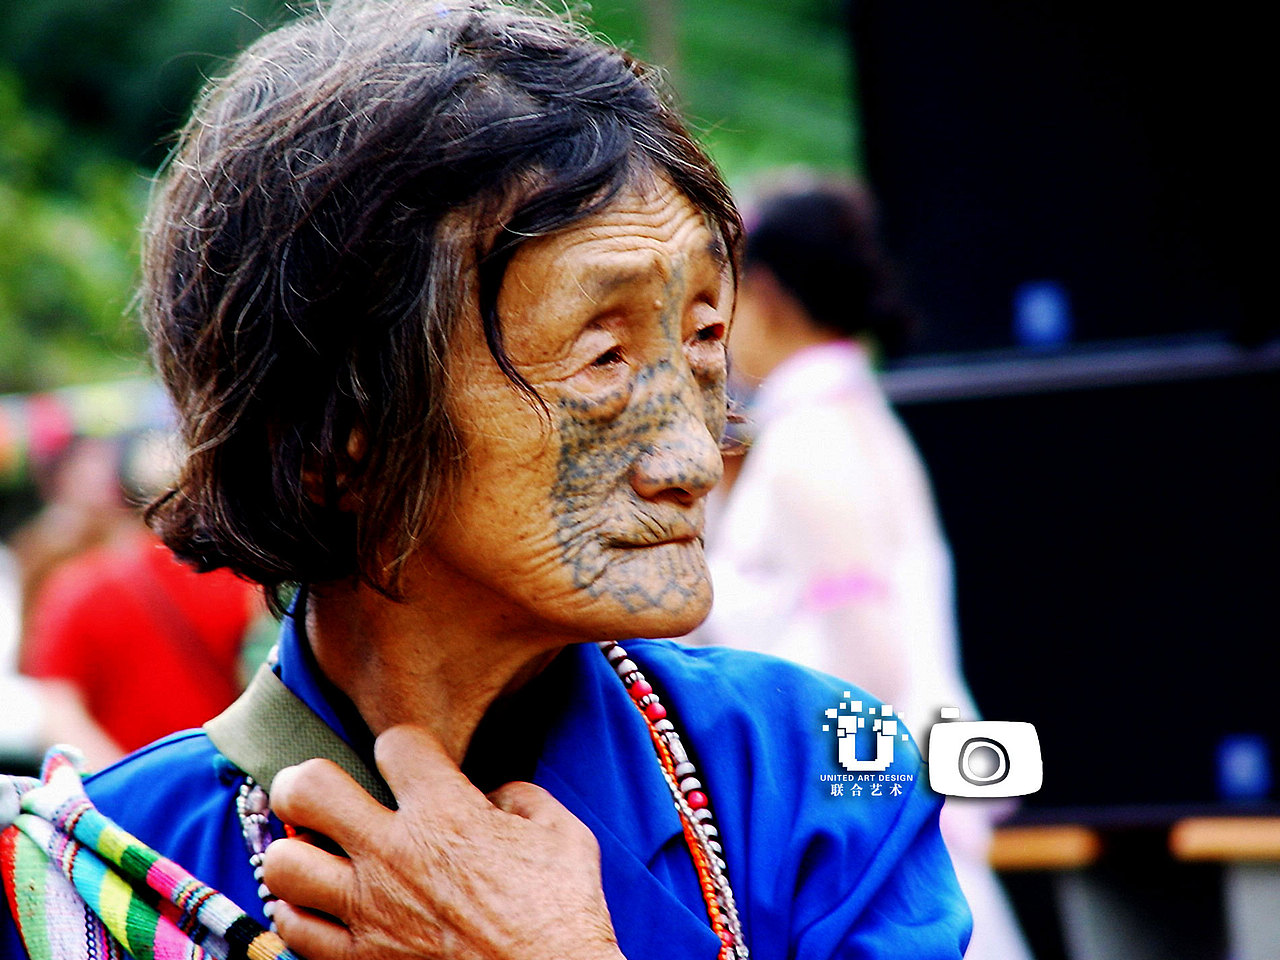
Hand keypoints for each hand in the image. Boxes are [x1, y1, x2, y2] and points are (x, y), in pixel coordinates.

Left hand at [261, 725, 624, 959]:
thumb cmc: (563, 912)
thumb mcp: (563, 834)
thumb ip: (520, 799)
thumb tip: (493, 795)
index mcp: (446, 813)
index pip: (393, 743)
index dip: (404, 746)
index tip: (413, 764)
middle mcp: (394, 855)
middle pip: (307, 789)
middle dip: (304, 782)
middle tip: (316, 793)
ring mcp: (370, 911)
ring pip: (282, 864)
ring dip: (295, 855)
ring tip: (314, 856)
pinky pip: (294, 931)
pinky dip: (300, 916)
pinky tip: (320, 908)